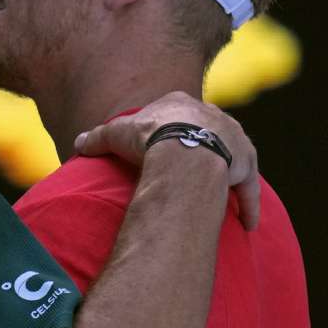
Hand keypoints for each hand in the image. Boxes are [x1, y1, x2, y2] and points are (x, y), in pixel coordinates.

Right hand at [74, 91, 259, 229]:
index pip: (177, 111)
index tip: (163, 138)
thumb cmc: (149, 137)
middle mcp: (213, 115)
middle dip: (202, 142)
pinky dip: (249, 204)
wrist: (183, 151)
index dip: (170, 125)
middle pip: (208, 128)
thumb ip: (97, 138)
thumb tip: (78, 144)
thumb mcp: (115, 134)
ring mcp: (233, 138)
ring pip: (233, 154)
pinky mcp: (246, 164)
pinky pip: (249, 186)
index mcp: (181, 103)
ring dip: (229, 169)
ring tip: (220, 191)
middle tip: (191, 164)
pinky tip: (248, 224)